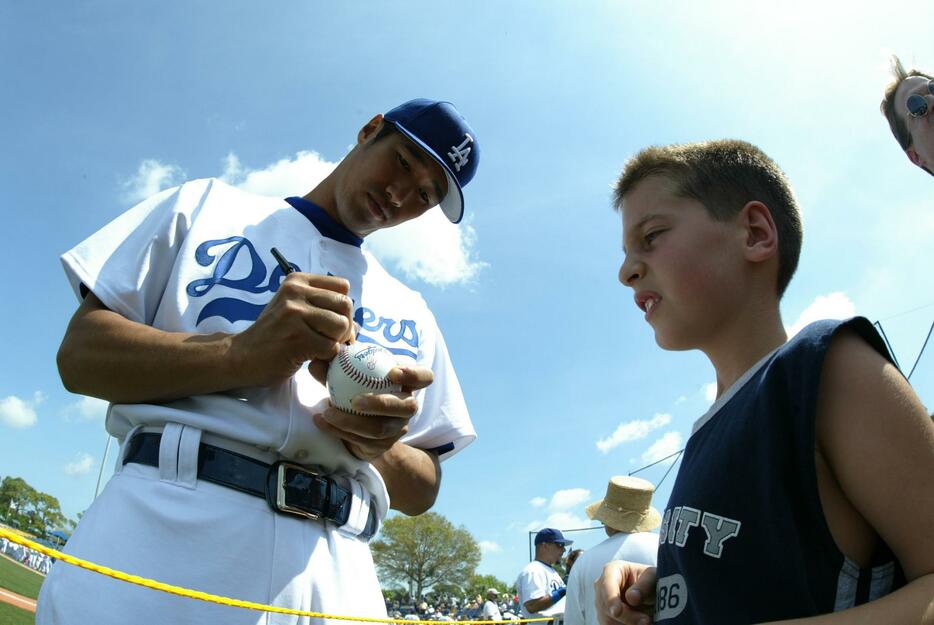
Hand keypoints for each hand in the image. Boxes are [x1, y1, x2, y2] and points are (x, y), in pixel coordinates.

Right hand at [227, 273, 353, 386]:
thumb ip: (320, 305)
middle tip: (330, 340)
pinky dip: (325, 358)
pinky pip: (330, 348)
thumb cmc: (273, 334)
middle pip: (345, 305)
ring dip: (334, 343)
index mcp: (297, 281)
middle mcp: (296, 292)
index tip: (333, 324)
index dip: (344, 309)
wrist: (241, 356)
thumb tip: (355, 322)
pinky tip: (309, 358)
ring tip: (318, 348)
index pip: (342, 287)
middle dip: (344, 327)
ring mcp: (295, 313)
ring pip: (340, 326)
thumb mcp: (292, 307)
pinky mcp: (296, 337)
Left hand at [308, 362, 433, 459]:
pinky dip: (338, 430)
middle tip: (355, 400)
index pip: (424, 377)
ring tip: (328, 412)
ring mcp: (396, 428)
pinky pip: (361, 440)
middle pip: (406, 407)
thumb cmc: (357, 387)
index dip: (414, 375)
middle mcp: (407, 407)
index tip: (392, 372)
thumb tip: (317, 360)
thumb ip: (335, 366)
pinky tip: (321, 421)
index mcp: (406, 383)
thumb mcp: (349, 374)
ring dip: (352, 421)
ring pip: (380, 429)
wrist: (356, 422)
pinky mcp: (381, 445)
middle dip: (381, 404)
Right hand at [595, 561, 655, 624]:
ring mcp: (602, 603)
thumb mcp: (653, 578)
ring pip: (608, 620)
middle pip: (607, 606)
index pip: (607, 584)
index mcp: (612, 570)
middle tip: (646, 621)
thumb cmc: (651, 582)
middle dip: (627, 616)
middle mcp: (602, 586)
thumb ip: (645, 585)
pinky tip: (638, 624)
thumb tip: (631, 597)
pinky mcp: (605, 618)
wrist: (652, 596)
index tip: (617, 611)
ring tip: (646, 622)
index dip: (610, 599)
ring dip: (627, 624)